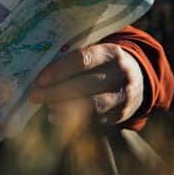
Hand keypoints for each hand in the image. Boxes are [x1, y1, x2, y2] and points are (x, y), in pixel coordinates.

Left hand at [29, 43, 145, 138]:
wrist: (138, 79)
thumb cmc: (103, 64)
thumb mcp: (96, 54)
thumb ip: (73, 60)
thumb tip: (39, 74)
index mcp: (111, 53)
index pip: (82, 60)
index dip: (59, 70)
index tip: (40, 79)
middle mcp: (121, 74)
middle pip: (85, 84)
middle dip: (56, 91)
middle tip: (35, 96)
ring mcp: (124, 95)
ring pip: (92, 105)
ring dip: (64, 108)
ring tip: (47, 107)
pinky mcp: (122, 113)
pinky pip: (96, 119)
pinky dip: (74, 121)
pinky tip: (56, 118)